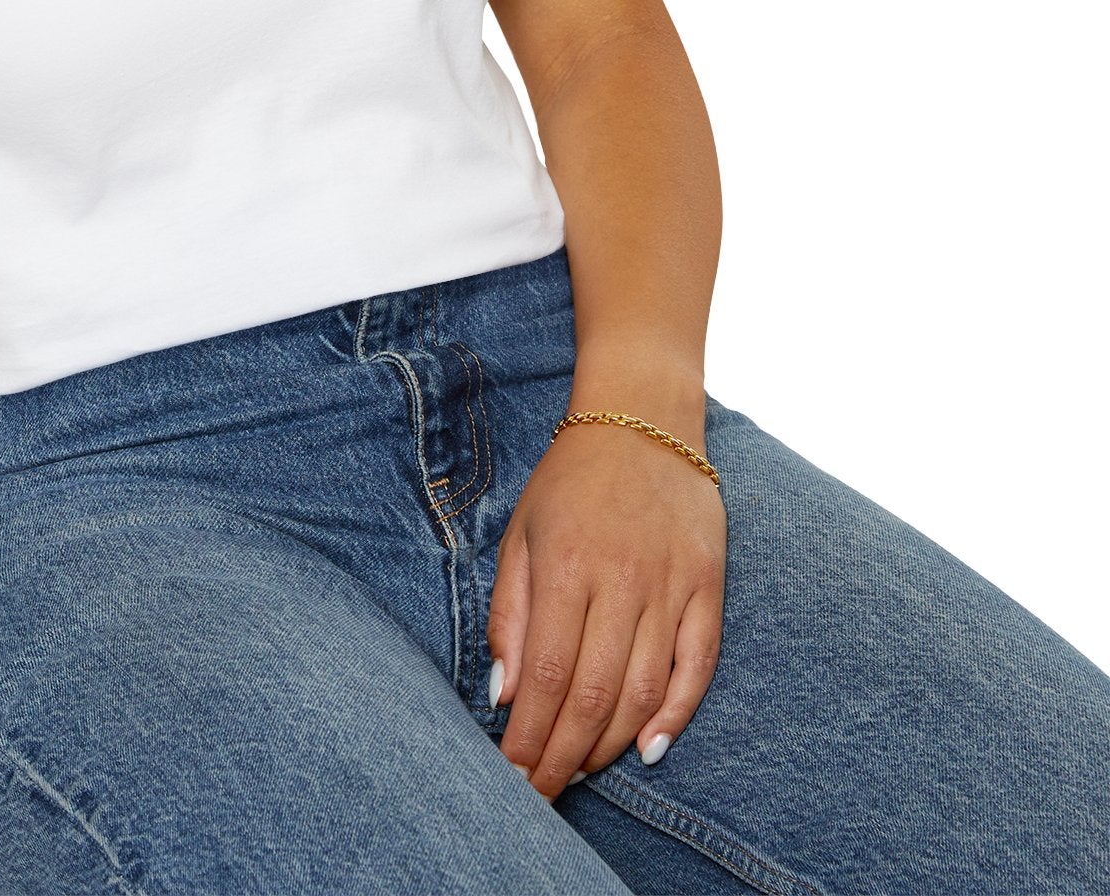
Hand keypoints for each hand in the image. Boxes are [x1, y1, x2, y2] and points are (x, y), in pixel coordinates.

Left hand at [487, 414, 726, 798]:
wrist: (642, 420)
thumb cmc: (570, 482)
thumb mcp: (521, 534)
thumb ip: (510, 614)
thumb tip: (504, 694)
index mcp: (567, 566)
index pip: (547, 674)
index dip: (530, 735)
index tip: (513, 774)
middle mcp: (622, 580)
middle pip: (594, 694)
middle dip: (564, 755)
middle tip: (543, 793)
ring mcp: (671, 585)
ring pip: (644, 690)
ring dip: (611, 743)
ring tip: (581, 771)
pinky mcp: (709, 586)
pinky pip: (698, 666)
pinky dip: (676, 714)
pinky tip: (649, 748)